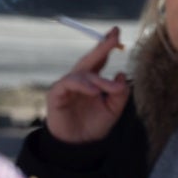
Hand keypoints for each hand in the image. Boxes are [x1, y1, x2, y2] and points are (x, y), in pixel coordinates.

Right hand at [45, 26, 130, 142]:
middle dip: (102, 46)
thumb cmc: (95, 125)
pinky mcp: (57, 94)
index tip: (117, 33)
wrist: (79, 144)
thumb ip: (120, 93)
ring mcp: (67, 85)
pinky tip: (94, 92)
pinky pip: (69, 84)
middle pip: (90, 59)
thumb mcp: (113, 109)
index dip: (107, 46)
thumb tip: (120, 74)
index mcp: (93, 80)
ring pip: (83, 73)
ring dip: (99, 79)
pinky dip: (83, 85)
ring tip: (110, 90)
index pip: (100, 59)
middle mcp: (80, 80)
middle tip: (114, 37)